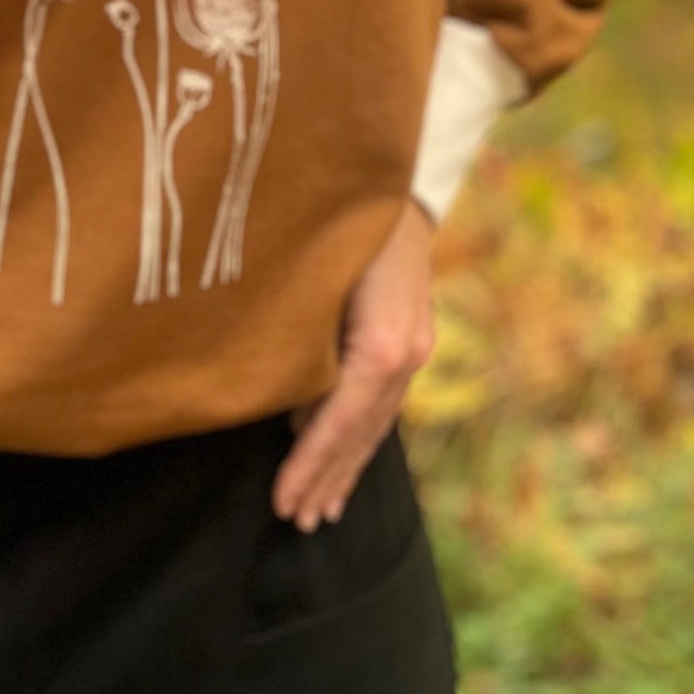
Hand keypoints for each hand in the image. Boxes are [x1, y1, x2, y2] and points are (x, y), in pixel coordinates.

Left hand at [271, 195, 436, 531]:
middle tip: (296, 520)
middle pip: (363, 431)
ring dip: (347, 464)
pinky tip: (345, 453)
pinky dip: (361, 432)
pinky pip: (383, 398)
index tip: (282, 501)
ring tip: (321, 506)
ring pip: (377, 420)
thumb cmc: (337, 216)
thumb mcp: (311, 275)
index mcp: (383, 343)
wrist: (395, 173)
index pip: (343, 421)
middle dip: (329, 477)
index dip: (312, 464)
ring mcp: (415, 344)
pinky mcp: (412, 333)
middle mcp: (407, 350)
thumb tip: (278, 397)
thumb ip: (300, 338)